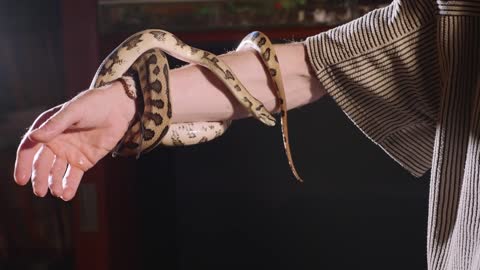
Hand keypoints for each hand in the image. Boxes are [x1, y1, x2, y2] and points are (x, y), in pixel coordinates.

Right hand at [14, 82, 135, 200]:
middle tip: (40, 192)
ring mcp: (70, 153)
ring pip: (56, 172)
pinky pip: (73, 176)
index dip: (23, 164)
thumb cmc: (94, 104)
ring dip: (54, 184)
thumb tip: (34, 137)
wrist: (118, 109)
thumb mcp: (74, 111)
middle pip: (42, 164)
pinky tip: (66, 195)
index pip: (29, 148)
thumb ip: (56, 124)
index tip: (21, 179)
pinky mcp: (84, 161)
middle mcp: (56, 142)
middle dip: (39, 178)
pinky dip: (69, 186)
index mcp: (47, 129)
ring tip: (56, 193)